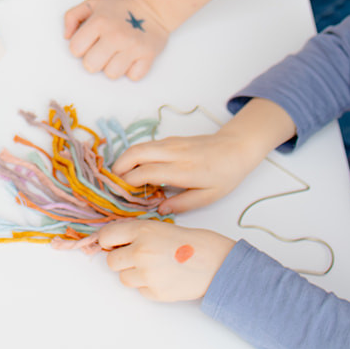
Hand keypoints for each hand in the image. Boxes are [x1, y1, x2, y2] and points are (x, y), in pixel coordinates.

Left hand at [62, 0, 168, 79]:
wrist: (152, 9)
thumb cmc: (119, 10)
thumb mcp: (92, 5)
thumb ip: (71, 17)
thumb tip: (67, 37)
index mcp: (99, 22)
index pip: (75, 50)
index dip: (80, 48)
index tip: (90, 42)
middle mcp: (115, 35)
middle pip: (90, 66)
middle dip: (94, 61)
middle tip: (103, 50)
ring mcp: (133, 46)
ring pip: (111, 74)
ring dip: (113, 67)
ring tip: (118, 53)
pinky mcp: (148, 56)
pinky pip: (133, 77)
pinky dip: (132, 70)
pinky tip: (132, 58)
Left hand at [97, 219, 233, 301]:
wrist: (218, 263)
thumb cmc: (195, 242)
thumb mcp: (162, 227)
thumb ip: (138, 234)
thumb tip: (115, 243)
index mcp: (142, 231)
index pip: (106, 236)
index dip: (107, 241)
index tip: (111, 244)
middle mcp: (141, 252)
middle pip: (111, 261)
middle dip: (121, 260)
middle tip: (137, 257)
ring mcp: (147, 274)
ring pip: (124, 278)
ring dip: (134, 274)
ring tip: (155, 268)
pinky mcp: (156, 293)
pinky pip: (140, 291)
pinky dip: (148, 286)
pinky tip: (165, 277)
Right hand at [112, 129, 267, 212]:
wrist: (236, 147)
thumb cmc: (225, 174)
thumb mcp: (209, 197)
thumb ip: (183, 204)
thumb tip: (159, 209)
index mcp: (182, 170)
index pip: (145, 173)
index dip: (128, 183)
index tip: (121, 195)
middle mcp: (173, 153)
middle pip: (135, 154)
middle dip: (118, 168)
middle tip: (113, 185)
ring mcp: (170, 143)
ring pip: (138, 147)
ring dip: (124, 160)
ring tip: (120, 178)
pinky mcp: (170, 139)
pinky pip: (146, 146)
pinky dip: (135, 156)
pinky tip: (136, 169)